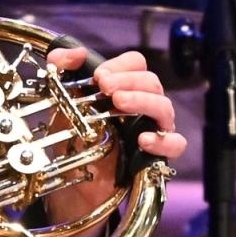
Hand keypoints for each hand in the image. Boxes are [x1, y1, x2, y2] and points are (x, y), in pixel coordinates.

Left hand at [42, 47, 186, 236]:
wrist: (74, 181)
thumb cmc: (75, 138)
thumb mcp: (63, 103)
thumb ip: (61, 72)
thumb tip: (62, 55)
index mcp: (124, 88)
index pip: (136, 65)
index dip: (121, 65)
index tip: (99, 76)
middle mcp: (143, 105)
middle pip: (152, 82)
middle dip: (129, 81)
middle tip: (105, 87)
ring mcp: (153, 129)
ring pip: (164, 108)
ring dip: (143, 101)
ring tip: (119, 103)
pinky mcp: (156, 155)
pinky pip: (174, 144)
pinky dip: (162, 140)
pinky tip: (142, 140)